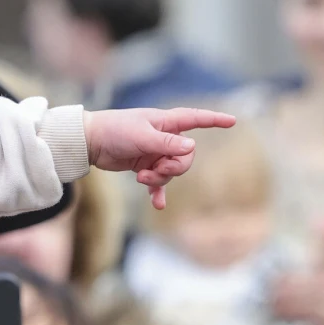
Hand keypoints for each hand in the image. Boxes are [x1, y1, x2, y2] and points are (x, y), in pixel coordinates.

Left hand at [84, 107, 234, 208]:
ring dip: (160, 179)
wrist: (90, 142)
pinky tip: (158, 205)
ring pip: (172, 171)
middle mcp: (164, 137)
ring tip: (142, 177)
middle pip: (186, 157)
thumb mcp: (142, 136)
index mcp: (166, 122)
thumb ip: (167, 143)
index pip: (196, 119)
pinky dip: (158, 193)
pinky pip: (158, 183)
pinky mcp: (145, 166)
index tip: (233, 121)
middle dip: (174, 168)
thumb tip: (191, 148)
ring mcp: (155, 153)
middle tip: (155, 171)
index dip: (215, 120)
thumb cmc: (114, 131)